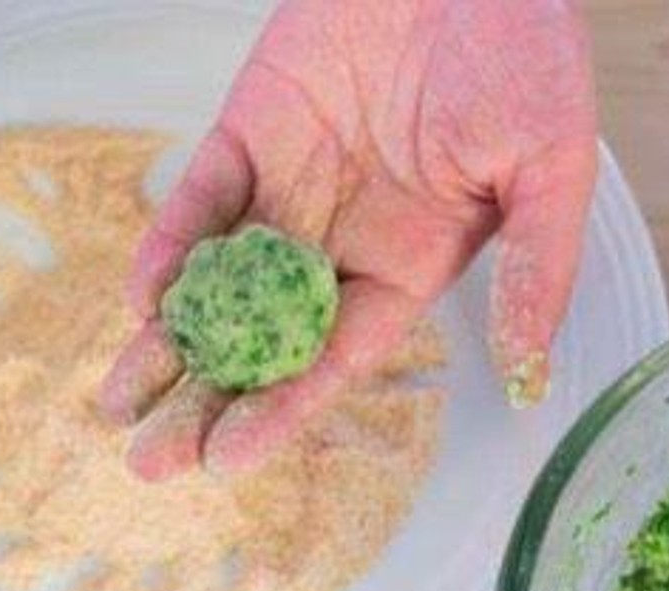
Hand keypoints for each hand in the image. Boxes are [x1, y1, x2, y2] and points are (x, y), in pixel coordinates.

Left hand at [102, 0, 596, 479]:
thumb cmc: (527, 50)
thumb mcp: (553, 164)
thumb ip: (542, 268)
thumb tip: (530, 375)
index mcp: (409, 269)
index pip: (336, 360)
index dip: (282, 411)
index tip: (228, 462)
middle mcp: (342, 246)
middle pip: (263, 340)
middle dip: (206, 400)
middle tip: (147, 462)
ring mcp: (292, 191)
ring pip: (219, 285)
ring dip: (169, 343)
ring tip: (116, 402)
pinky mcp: (251, 133)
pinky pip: (202, 200)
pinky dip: (172, 245)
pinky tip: (144, 296)